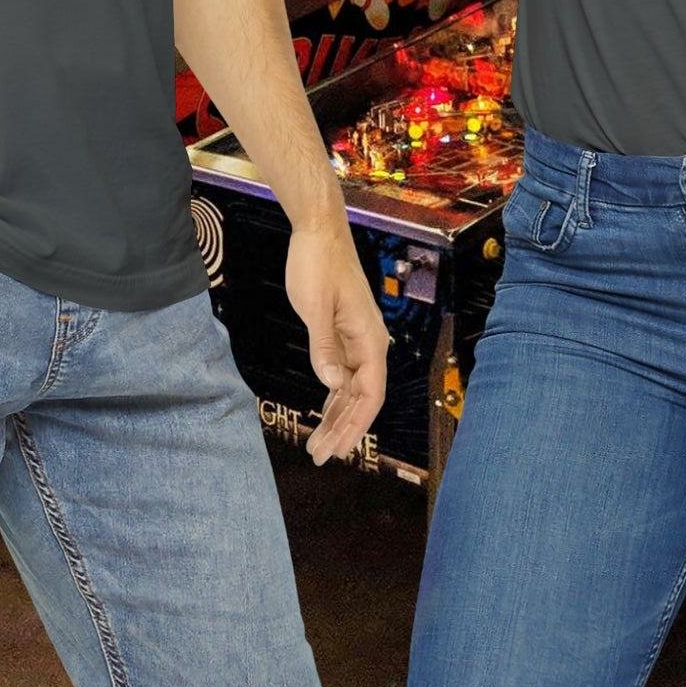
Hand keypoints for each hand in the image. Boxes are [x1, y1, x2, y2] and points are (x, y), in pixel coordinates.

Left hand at [284, 221, 389, 464]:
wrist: (319, 231)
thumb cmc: (318, 263)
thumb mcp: (315, 307)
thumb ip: (324, 346)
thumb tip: (332, 383)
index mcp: (369, 338)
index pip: (370, 395)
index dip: (355, 425)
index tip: (338, 450)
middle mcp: (369, 341)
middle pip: (362, 397)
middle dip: (343, 429)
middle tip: (319, 456)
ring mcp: (358, 337)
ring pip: (353, 387)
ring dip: (338, 415)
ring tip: (319, 443)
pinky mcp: (345, 330)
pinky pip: (345, 371)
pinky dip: (335, 394)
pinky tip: (325, 410)